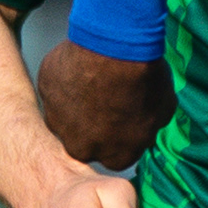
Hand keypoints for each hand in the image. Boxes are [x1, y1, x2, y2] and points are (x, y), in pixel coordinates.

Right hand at [38, 40, 171, 165]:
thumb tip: (147, 122)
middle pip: (85, 142)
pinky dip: (64, 81)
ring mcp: (58, 122)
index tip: (122, 119)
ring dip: (76, 104)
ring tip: (92, 79)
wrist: (116, 50)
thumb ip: (149, 126)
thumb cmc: (143, 79)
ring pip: (65, 118)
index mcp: (116, 157)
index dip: (119, 136)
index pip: (115, 155)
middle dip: (92, 125)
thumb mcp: (163, 109)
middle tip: (105, 98)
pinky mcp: (45, 95)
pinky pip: (54, 91)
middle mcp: (82, 147)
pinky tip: (79, 66)